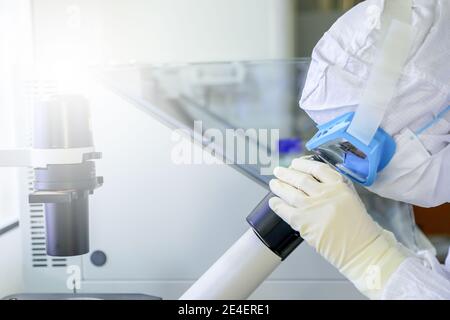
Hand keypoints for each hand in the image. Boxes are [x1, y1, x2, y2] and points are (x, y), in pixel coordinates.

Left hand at [269, 157, 408, 298]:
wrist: (362, 250)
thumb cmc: (360, 229)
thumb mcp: (352, 199)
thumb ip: (335, 189)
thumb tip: (315, 182)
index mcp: (339, 186)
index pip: (317, 168)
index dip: (303, 164)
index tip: (295, 163)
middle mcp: (325, 193)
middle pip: (300, 179)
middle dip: (287, 174)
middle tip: (279, 171)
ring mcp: (313, 207)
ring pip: (290, 192)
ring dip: (279, 186)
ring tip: (273, 183)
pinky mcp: (304, 222)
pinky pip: (285, 210)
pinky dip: (277, 205)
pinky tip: (273, 202)